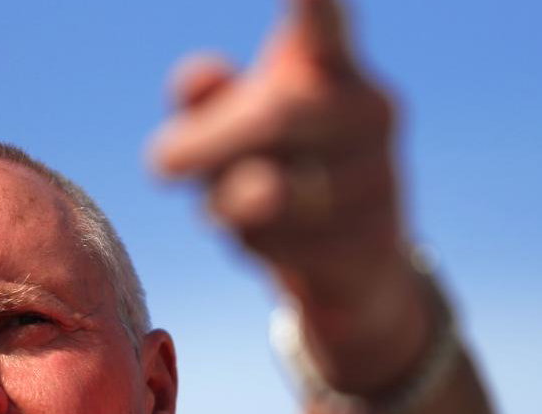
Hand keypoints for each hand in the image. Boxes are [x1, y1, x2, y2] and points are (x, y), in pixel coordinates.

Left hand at [149, 0, 413, 335]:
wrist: (354, 259)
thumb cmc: (279, 165)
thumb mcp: (232, 125)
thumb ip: (209, 98)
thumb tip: (199, 79)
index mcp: (334, 64)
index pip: (326, 21)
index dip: (314, 0)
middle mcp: (372, 110)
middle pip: (278, 115)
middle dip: (210, 142)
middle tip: (160, 164)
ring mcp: (381, 177)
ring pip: (276, 191)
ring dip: (226, 204)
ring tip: (222, 206)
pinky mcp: (375, 241)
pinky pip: (289, 247)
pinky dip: (256, 247)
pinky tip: (268, 242)